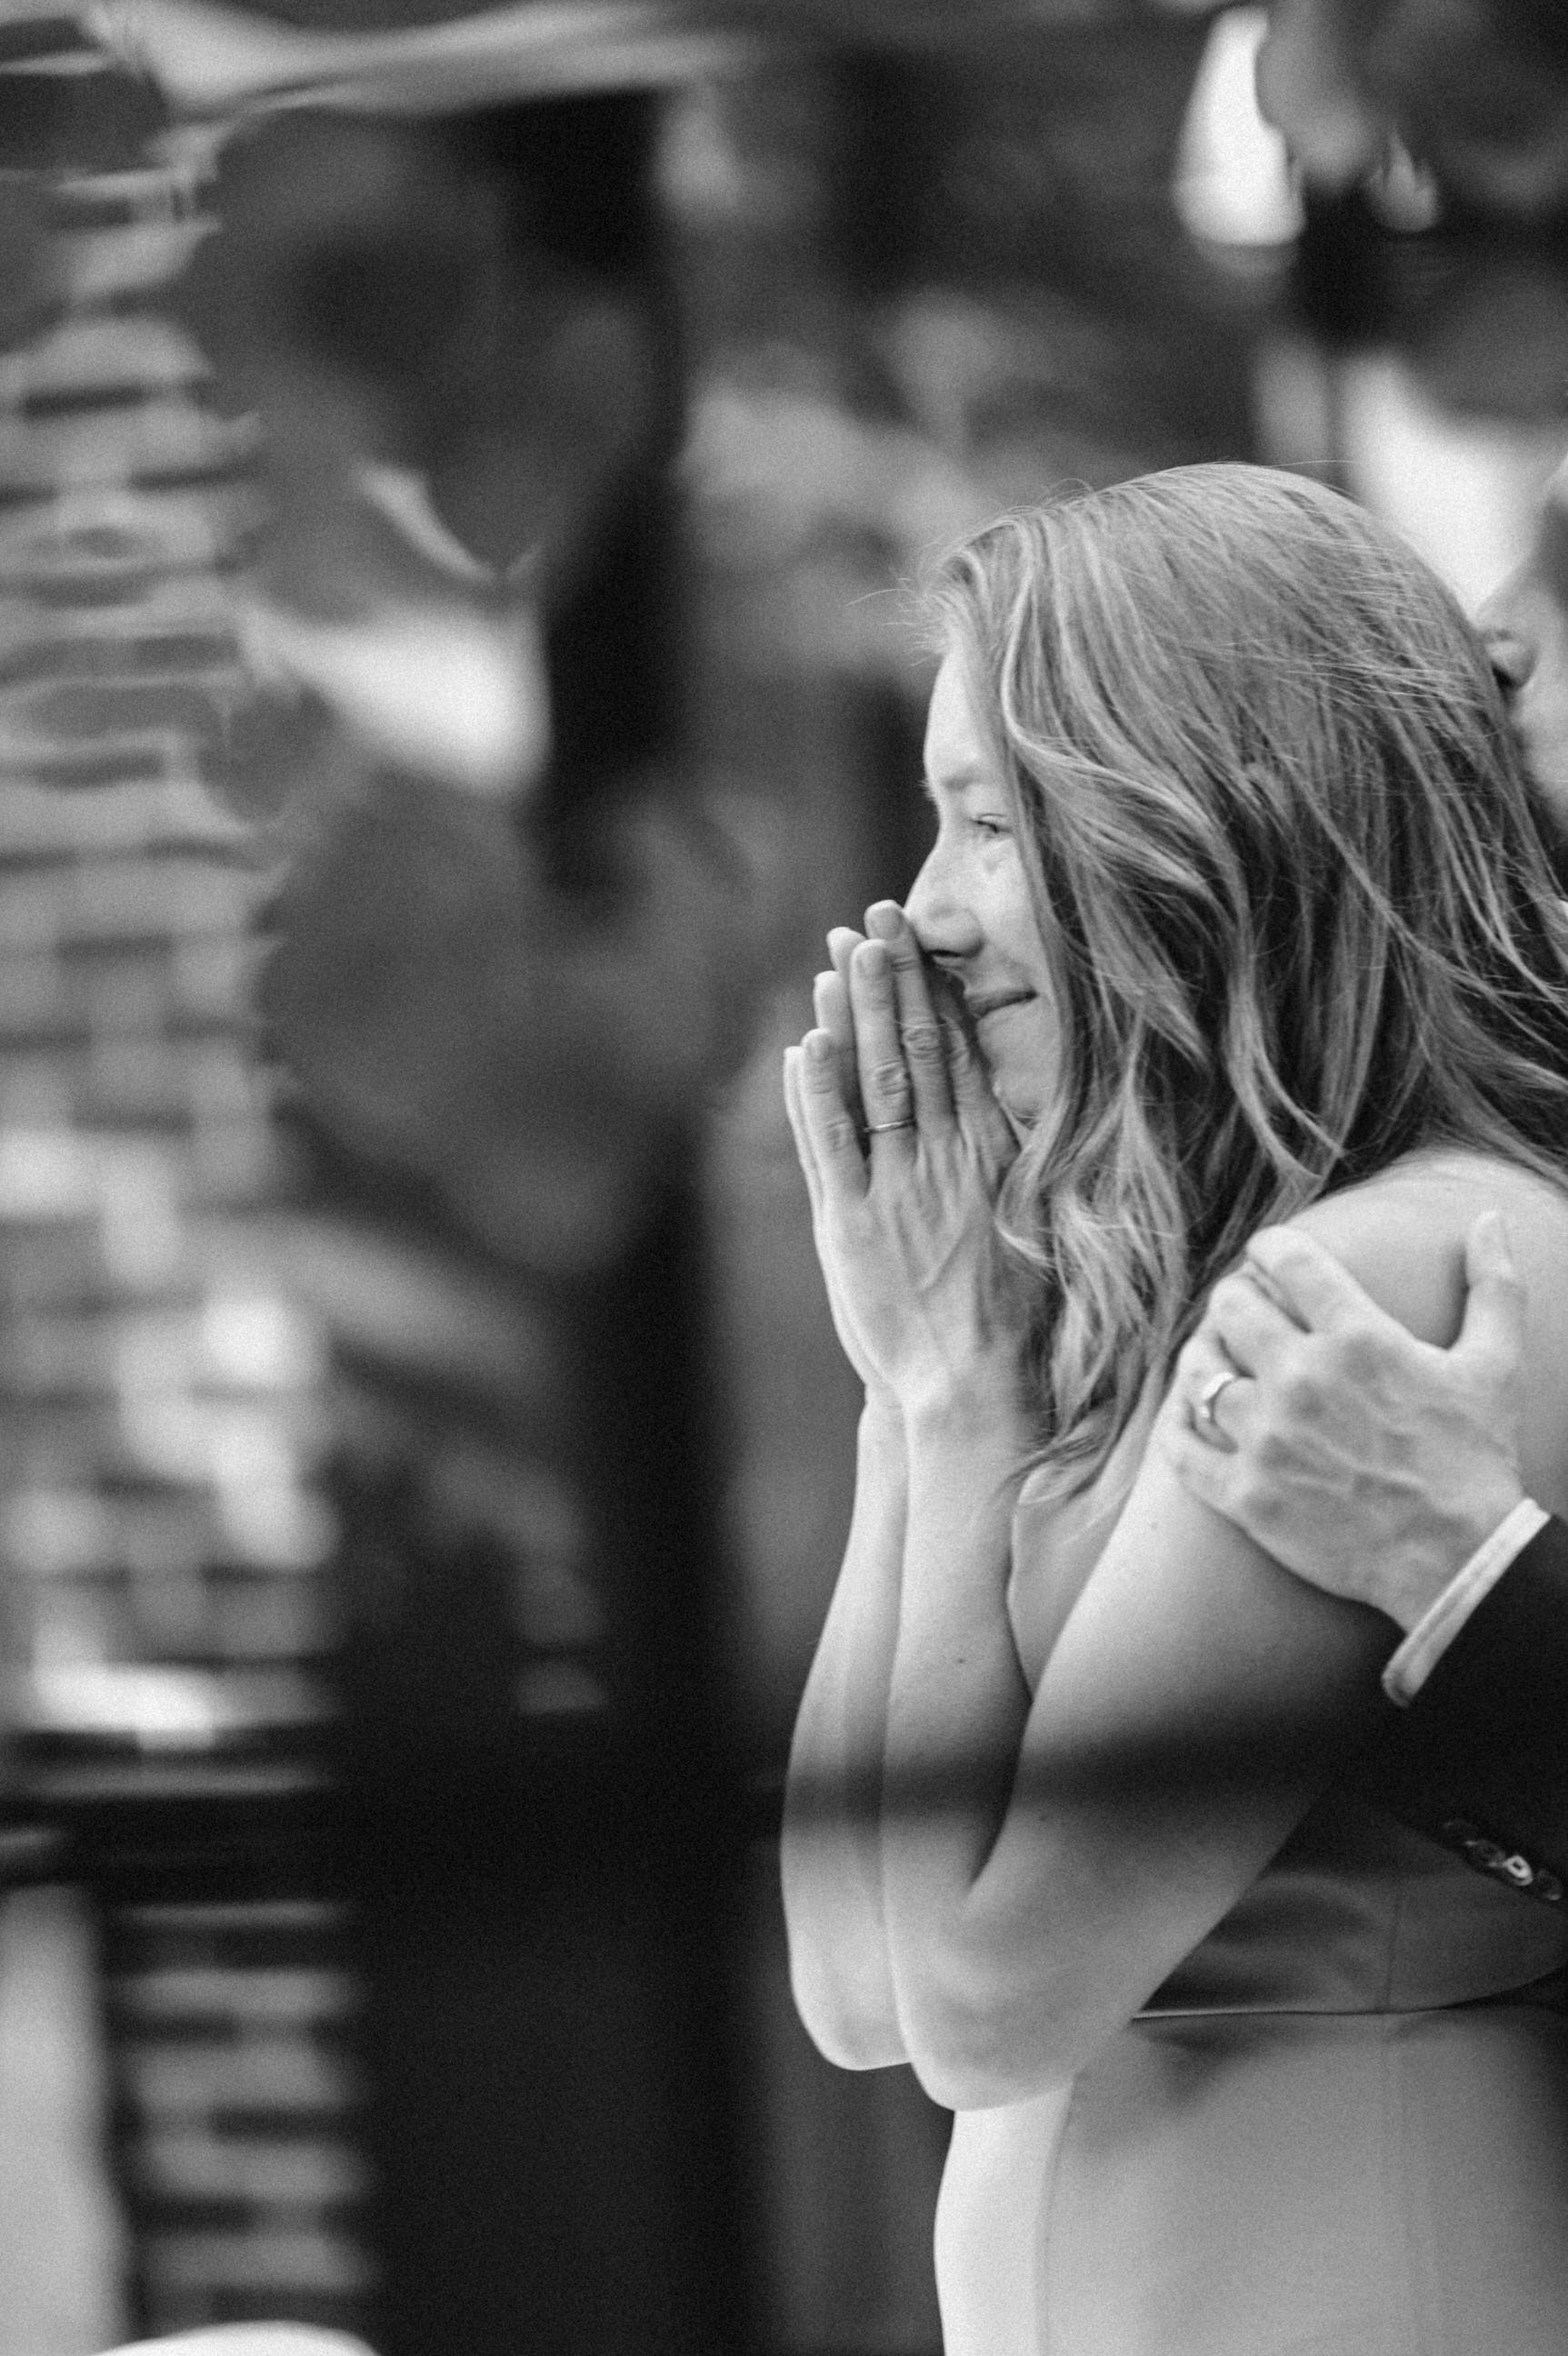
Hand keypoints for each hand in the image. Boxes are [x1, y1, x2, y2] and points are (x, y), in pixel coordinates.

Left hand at [783, 902, 1022, 1414]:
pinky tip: (805, 1044)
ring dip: (855, 1014)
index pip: (961, 1054)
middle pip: (917, 1050)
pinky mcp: (851, 1227)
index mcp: (992, 1157)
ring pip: (874, 1083)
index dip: (935, 992)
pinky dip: (817, 1093)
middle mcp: (944, 1161)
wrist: (981, 1389)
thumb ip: (1020, 1165)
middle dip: (893, 978)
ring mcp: (895, 1190)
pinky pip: (830, 1146)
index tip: (919, 941)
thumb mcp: (1035, 1226)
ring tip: (839, 953)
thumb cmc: (1020, 1322)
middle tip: (874, 916)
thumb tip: (1023, 1112)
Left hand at [1162, 1211, 1527, 1631]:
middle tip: (1243, 1310)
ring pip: (1198, 1373)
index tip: (1268, 1254)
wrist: (1457, 1560)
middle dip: (1234, 1300)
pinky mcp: (1245, 1493)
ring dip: (1203, 1359)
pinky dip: (1176, 1430)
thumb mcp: (1496, 1365)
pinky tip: (1185, 1420)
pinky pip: (1182, 1449)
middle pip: (1229, 1308)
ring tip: (1214, 1359)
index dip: (1270, 1247)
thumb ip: (1494, 1285)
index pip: (1287, 1259)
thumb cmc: (1476, 1460)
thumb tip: (1489, 1219)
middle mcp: (1302, 1378)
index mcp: (1356, 1337)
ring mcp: (1267, 1438)